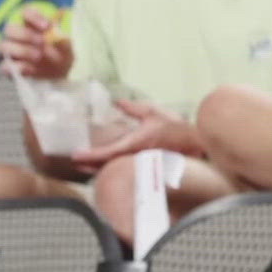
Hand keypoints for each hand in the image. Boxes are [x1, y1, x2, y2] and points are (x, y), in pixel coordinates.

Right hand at [0, 8, 73, 80]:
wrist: (60, 75)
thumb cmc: (61, 54)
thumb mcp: (66, 47)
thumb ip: (63, 39)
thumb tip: (62, 27)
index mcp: (31, 24)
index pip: (25, 13)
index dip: (34, 17)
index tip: (48, 26)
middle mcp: (17, 36)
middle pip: (10, 28)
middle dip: (25, 34)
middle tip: (42, 41)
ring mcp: (12, 51)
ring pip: (4, 46)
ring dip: (22, 50)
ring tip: (39, 56)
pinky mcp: (10, 67)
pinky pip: (6, 66)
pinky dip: (18, 67)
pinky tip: (32, 69)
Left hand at [69, 100, 198, 166]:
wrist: (196, 145)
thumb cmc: (176, 129)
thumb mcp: (154, 113)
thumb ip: (135, 108)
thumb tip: (118, 102)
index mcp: (135, 144)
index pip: (107, 153)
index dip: (90, 155)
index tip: (76, 155)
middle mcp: (134, 157)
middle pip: (107, 166)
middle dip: (90, 165)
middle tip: (76, 161)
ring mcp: (139, 164)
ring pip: (115, 169)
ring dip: (100, 167)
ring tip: (86, 164)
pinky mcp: (144, 167)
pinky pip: (123, 168)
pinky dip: (112, 167)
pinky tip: (107, 164)